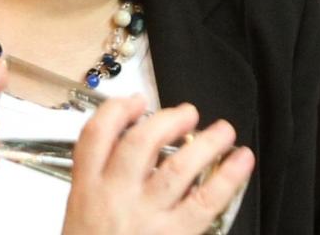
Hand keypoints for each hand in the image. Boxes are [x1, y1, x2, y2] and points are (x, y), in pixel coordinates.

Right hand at [62, 96, 253, 234]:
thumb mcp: (80, 216)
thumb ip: (100, 183)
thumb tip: (134, 147)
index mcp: (86, 191)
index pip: (96, 135)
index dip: (118, 110)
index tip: (137, 103)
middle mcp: (115, 197)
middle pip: (141, 141)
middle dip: (168, 119)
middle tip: (187, 113)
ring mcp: (145, 216)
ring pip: (178, 166)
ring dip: (205, 142)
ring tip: (222, 131)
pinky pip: (206, 199)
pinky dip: (227, 176)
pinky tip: (240, 160)